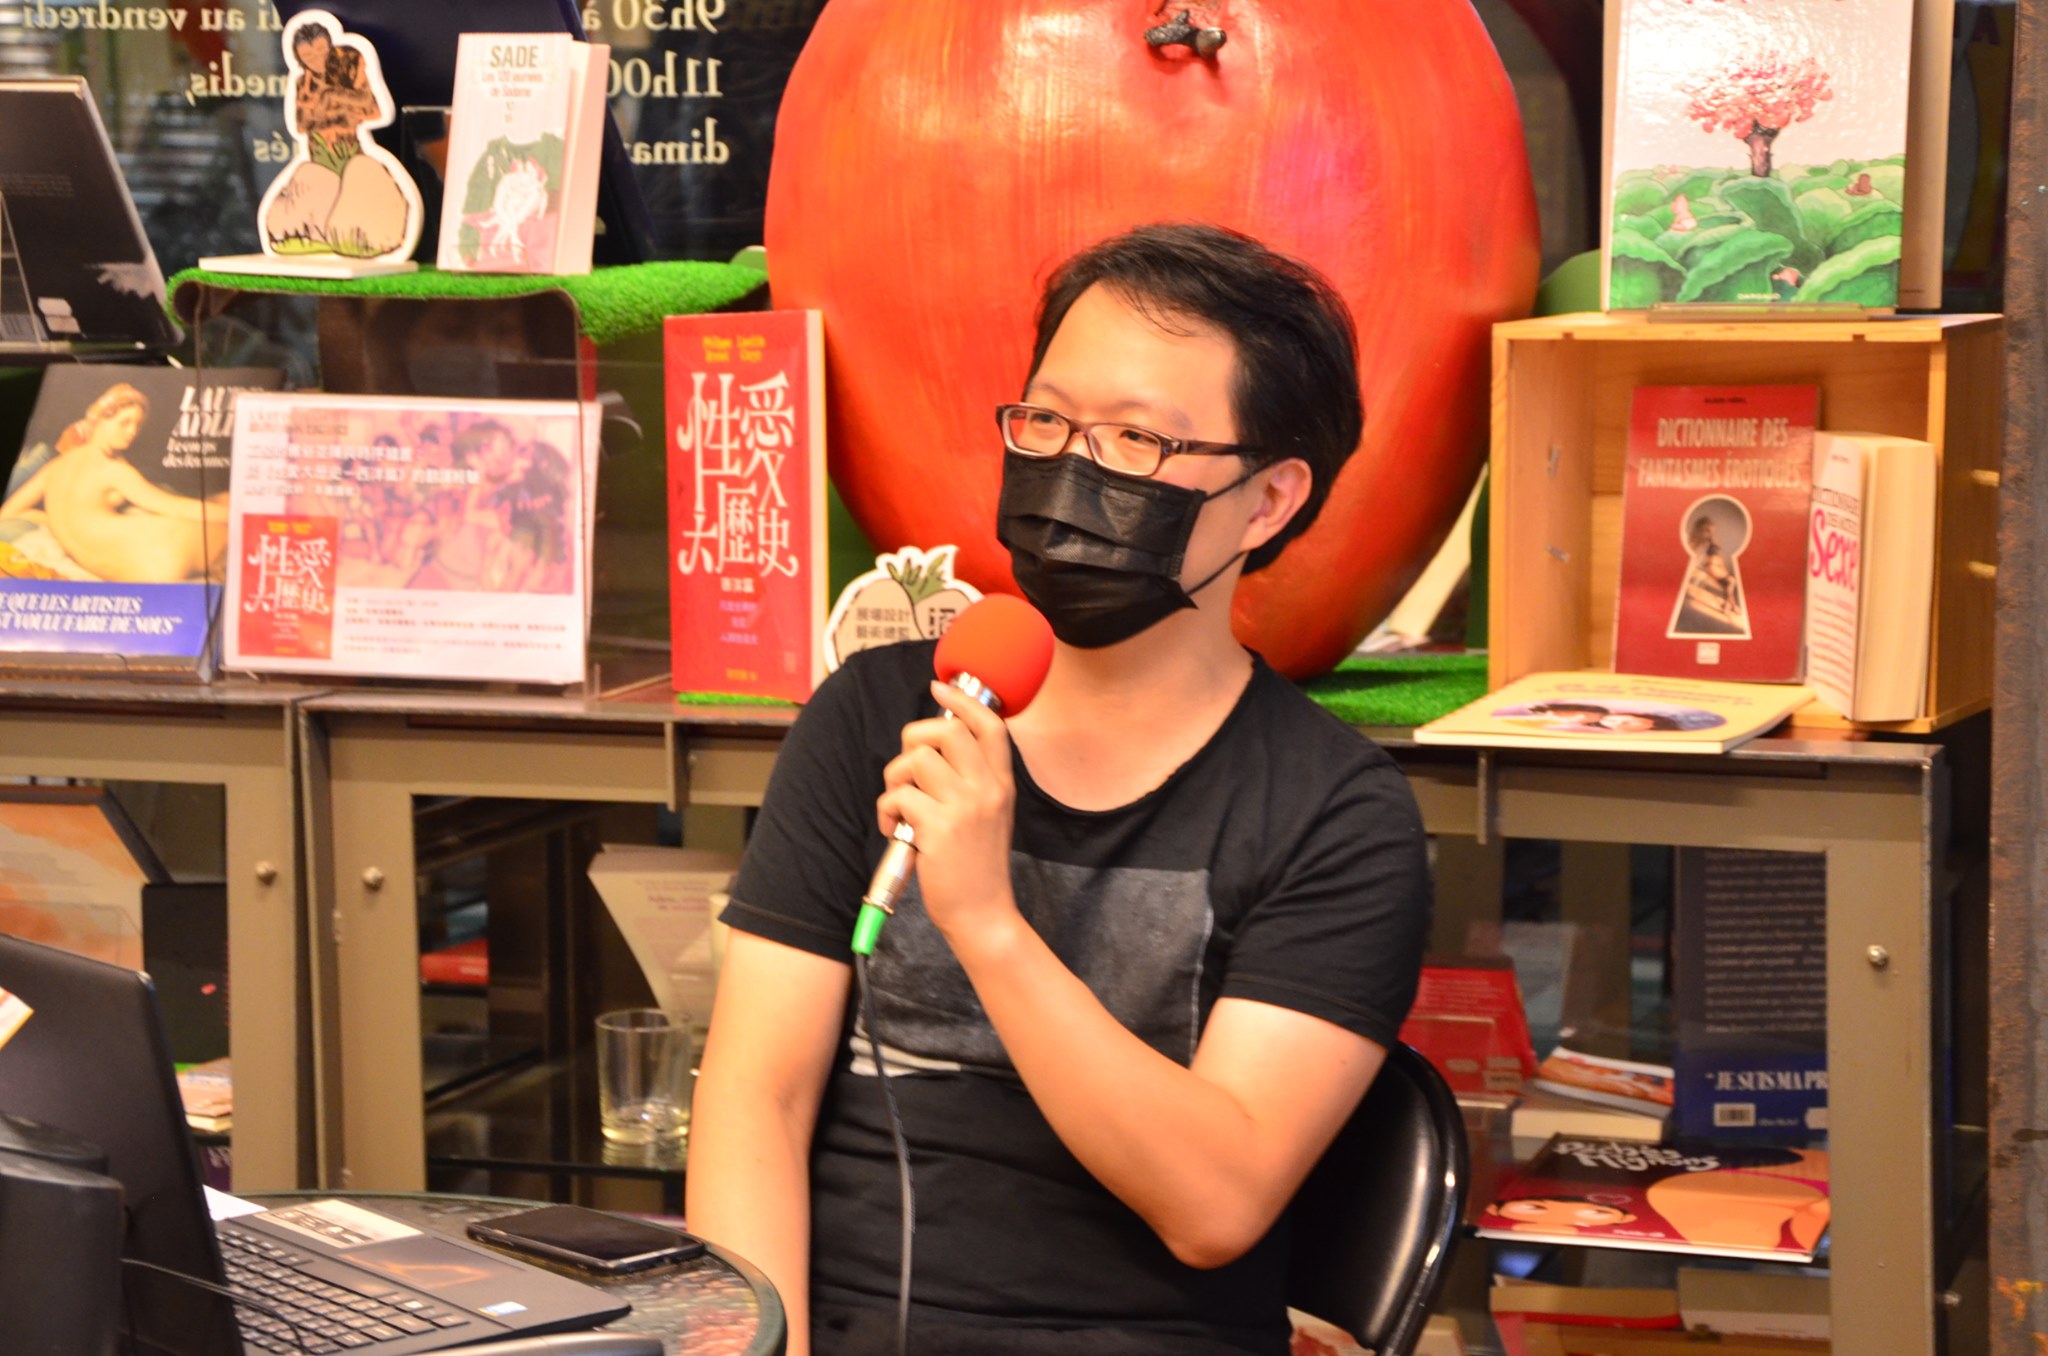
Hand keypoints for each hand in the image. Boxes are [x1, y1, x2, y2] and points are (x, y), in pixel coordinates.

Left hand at [875, 681, 1020, 945]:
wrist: (983, 914)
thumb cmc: (977, 866)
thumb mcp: (990, 815)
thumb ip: (971, 780)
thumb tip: (931, 748)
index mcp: (1002, 783)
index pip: (990, 725)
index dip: (962, 701)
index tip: (939, 689)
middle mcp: (988, 789)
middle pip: (946, 732)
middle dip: (914, 739)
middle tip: (908, 767)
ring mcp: (965, 807)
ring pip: (915, 760)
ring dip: (894, 778)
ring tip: (899, 806)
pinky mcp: (938, 828)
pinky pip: (898, 795)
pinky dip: (887, 809)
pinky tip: (895, 828)